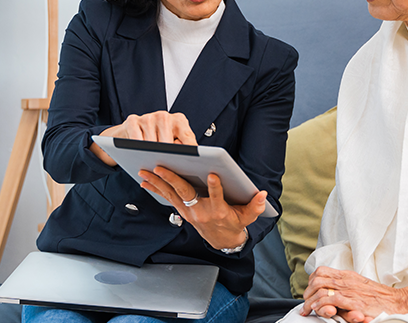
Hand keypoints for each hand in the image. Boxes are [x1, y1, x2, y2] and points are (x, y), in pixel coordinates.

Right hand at [90, 111, 196, 165]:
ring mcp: (148, 117)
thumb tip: (192, 162)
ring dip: (151, 156)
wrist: (130, 129)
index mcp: (179, 120)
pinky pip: (137, 140)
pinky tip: (140, 156)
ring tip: (152, 163)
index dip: (190, 152)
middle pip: (169, 143)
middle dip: (168, 157)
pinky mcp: (132, 121)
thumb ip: (182, 148)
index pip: (188, 137)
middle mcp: (164, 116)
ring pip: (152, 144)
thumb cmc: (156, 137)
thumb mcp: (172, 140)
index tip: (193, 164)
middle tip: (167, 168)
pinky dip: (138, 150)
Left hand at [139, 169, 266, 249]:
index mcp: (219, 211)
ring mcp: (189, 212)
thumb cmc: (234, 224)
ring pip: (172, 194)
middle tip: (161, 167)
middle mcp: (201, 212)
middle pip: (185, 193)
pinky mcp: (182, 211)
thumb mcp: (248, 217)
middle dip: (172, 179)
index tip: (212, 175)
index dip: (215, 187)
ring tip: (145, 171)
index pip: (217, 197)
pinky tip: (145, 182)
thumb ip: (255, 206)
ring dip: (157, 182)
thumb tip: (262, 195)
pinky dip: (156, 190)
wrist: (222, 241)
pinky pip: (168, 198)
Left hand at [302, 267, 407, 322]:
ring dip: (311, 301)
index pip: (321, 271)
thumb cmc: (378, 296)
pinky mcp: (354, 302)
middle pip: (317, 279)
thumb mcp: (359, 285)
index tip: (308, 292)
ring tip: (309, 309)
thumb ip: (345, 287)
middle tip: (305, 304)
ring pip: (321, 289)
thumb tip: (330, 293)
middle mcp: (346, 280)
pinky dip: (322, 305)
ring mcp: (349, 290)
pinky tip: (320, 311)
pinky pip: (331, 300)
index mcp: (347, 275)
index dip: (311, 281)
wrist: (395, 301)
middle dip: (307, 292)